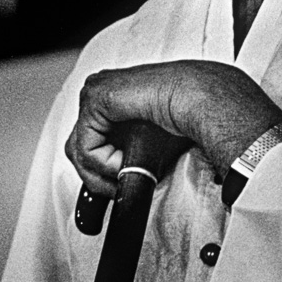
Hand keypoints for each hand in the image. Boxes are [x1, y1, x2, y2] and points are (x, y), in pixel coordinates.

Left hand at [65, 60, 281, 197]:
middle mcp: (105, 91)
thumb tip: (128, 189)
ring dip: (103, 173)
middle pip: (79, 146)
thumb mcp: (154, 146)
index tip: (121, 184)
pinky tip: (127, 159)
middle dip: (97, 174)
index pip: (90, 139)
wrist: (204, 100)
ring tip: (130, 171)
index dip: (102, 169)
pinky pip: (85, 146)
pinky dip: (104, 163)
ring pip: (78, 150)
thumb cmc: (192, 117)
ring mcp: (97, 91)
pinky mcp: (96, 97)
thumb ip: (136, 158)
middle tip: (123, 182)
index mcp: (119, 98)